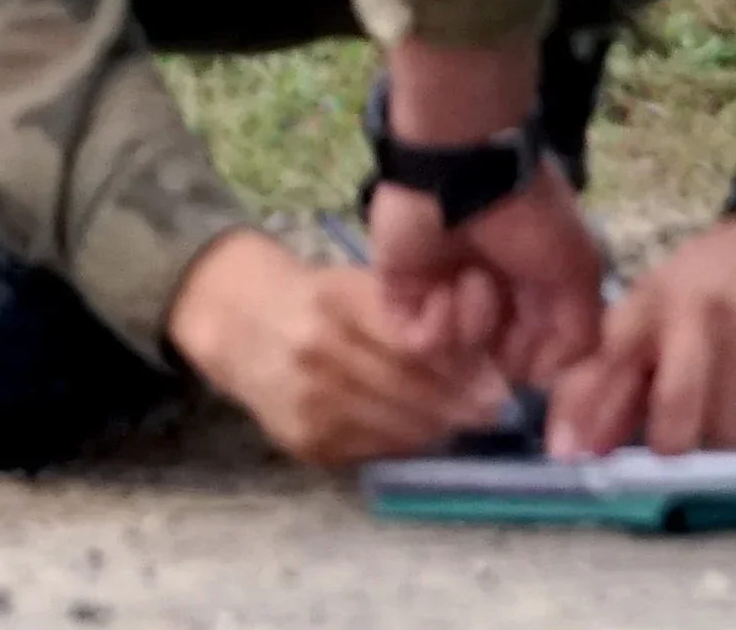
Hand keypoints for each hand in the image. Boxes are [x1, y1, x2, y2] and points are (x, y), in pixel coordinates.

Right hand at [165, 231, 510, 467]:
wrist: (236, 325)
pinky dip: (404, 444)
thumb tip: (479, 355)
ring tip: (463, 422)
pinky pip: (373, 451)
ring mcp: (308, 404)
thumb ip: (408, 313)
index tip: (500, 384)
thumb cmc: (312, 298)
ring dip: (440, 430)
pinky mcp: (303, 442)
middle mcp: (319, 353)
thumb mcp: (355, 284)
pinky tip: (419, 431)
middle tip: (495, 412)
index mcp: (336, 301)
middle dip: (463, 407)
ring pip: (398, 429)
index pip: (415, 346)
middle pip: (412, 393)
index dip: (463, 370)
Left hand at [368, 171, 610, 385]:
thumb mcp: (577, 270)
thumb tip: (545, 376)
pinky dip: (439, 324)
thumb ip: (579, 332)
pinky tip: (447, 289)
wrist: (462, 169)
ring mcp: (441, 296)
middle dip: (506, 343)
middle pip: (495, 360)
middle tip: (505, 303)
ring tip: (474, 278)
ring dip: (474, 321)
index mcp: (526, 290)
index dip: (538, 356)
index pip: (532, 353)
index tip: (539, 334)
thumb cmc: (526, 215)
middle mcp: (485, 297)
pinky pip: (419, 343)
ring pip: (459, 356)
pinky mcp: (401, 294)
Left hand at [548, 215, 735, 457]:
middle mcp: (700, 318)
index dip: (585, 411)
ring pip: (728, 434)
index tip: (570, 451)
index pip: (610, 364)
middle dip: (669, 440)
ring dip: (719, 431)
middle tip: (674, 430)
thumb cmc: (706, 283)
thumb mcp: (652, 306)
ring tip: (721, 399)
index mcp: (652, 302)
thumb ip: (617, 373)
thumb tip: (583, 446)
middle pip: (676, 421)